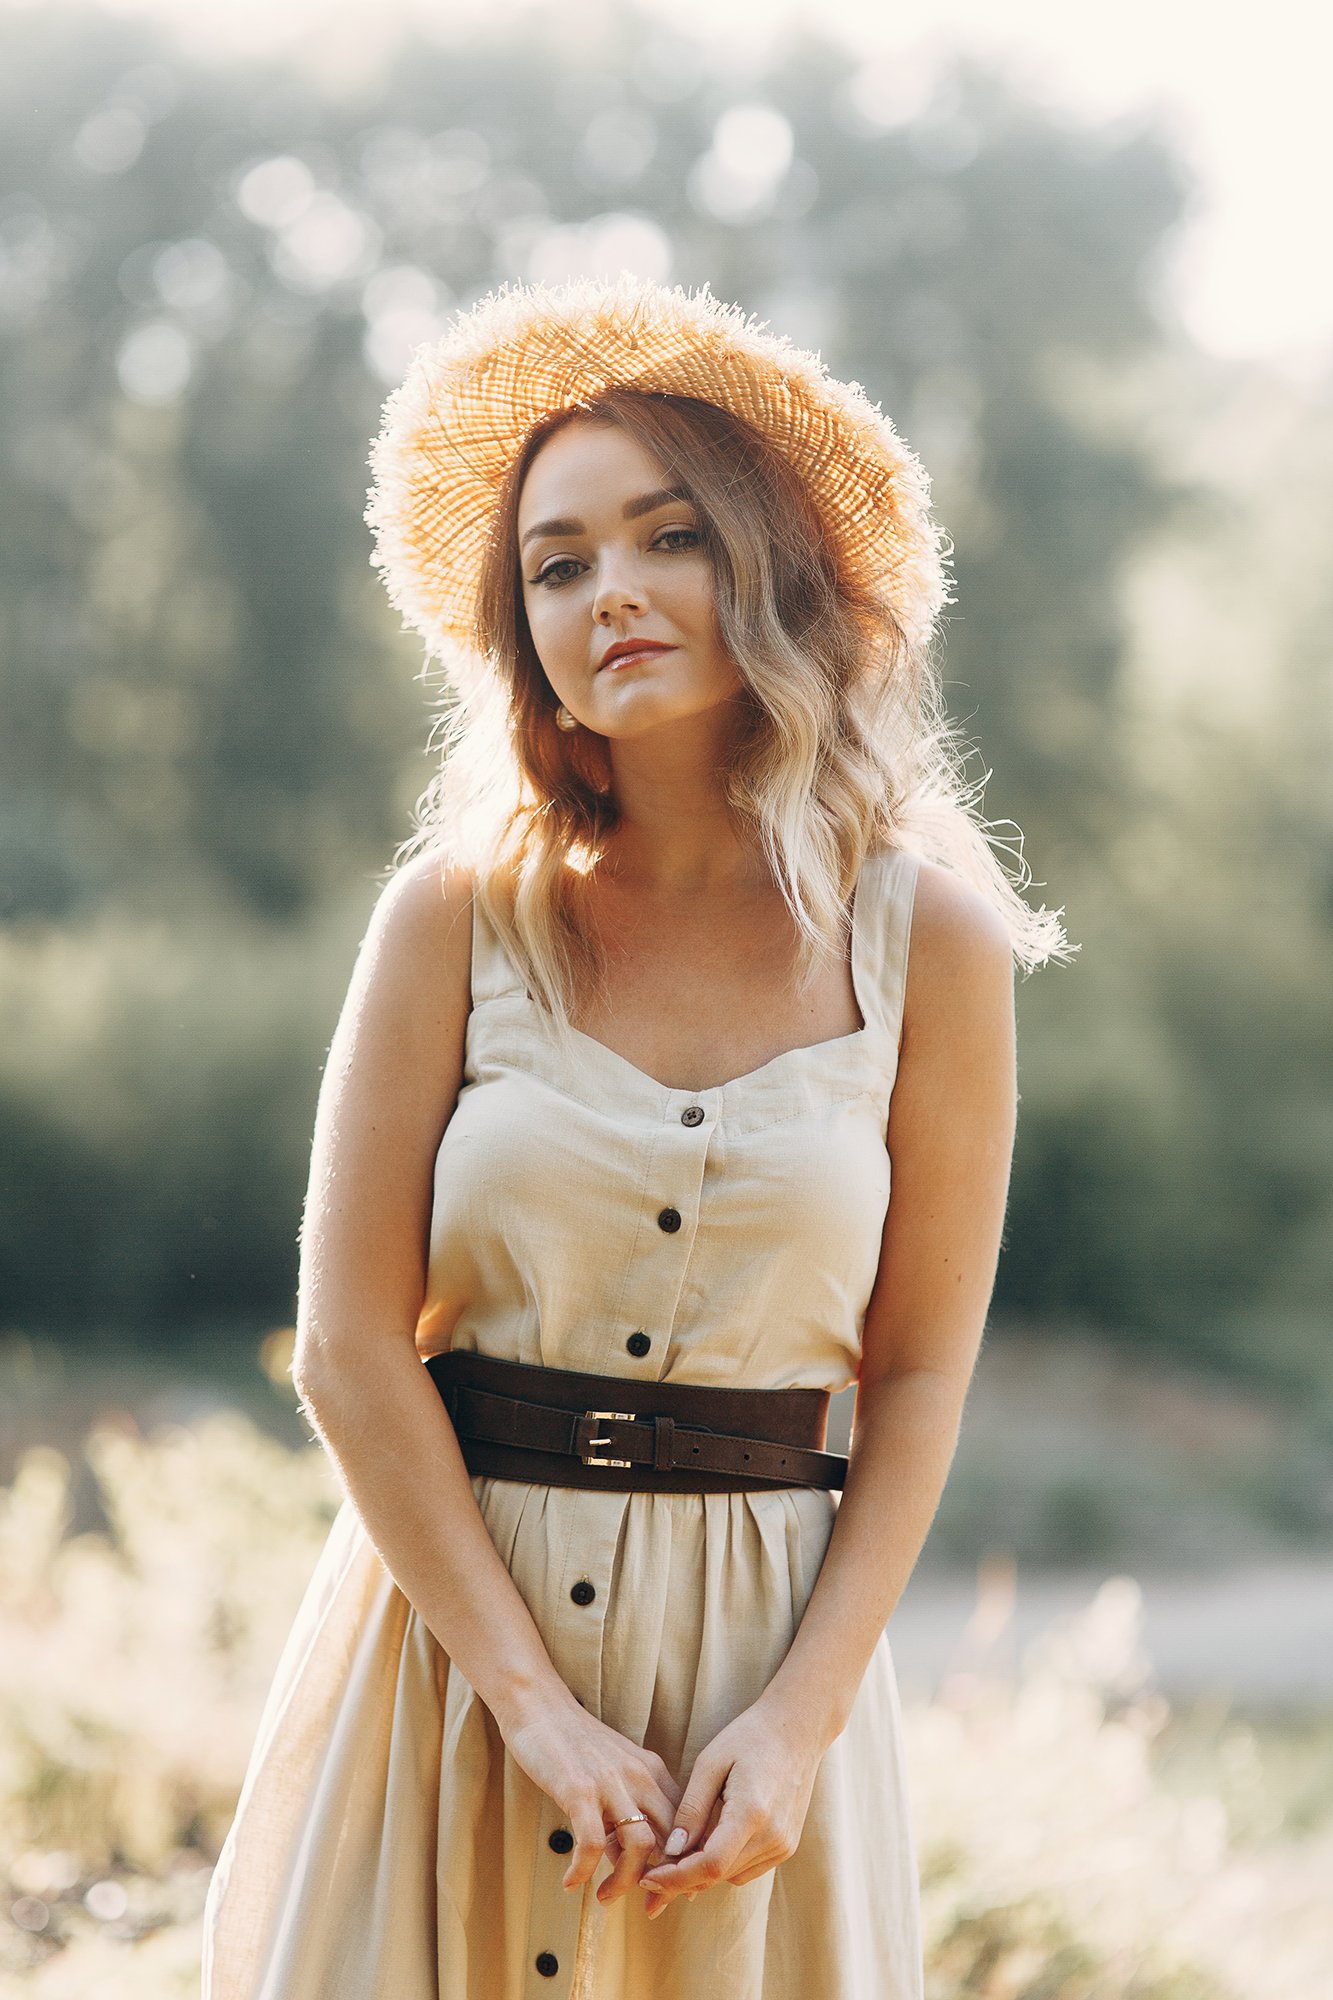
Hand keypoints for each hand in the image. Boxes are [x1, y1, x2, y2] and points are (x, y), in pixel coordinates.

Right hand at [502, 1693, 683, 1904]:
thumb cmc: (573, 1744)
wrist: (539, 1707)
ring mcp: (610, 1782)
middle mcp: (639, 1775)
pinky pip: (590, 1844)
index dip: (684, 1864)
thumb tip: (624, 1864)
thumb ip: (624, 1814)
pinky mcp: (578, 1789)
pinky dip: (582, 1871)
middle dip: (668, 1881)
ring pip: (639, 1846)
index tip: (674, 1892)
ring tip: (605, 1898)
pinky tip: (570, 1883)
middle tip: (651, 1908)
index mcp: (653, 1771)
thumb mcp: (612, 1775)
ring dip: (625, 1882)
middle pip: (672, 1839)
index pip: (685, 1825)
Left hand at [637, 1698, 825, 1917]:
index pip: (710, 1864)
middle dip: (681, 1880)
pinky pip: (747, 1868)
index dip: (676, 1878)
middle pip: (719, 1875)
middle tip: (649, 1878)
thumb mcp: (710, 1763)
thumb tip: (671, 1850)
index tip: (646, 1879)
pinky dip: (725, 1864)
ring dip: (703, 1872)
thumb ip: (691, 1809)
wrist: (798, 1729)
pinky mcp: (787, 1846)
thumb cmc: (750, 1737)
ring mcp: (784, 1844)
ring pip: (731, 1876)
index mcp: (752, 1812)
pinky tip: (709, 1844)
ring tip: (677, 1857)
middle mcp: (773, 1836)